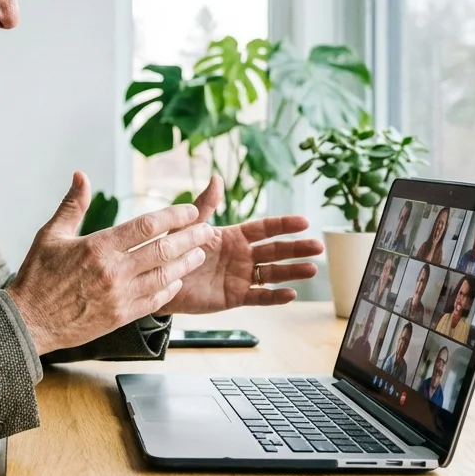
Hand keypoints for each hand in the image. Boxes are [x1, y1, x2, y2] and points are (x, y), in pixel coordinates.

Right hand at [6, 172, 217, 354]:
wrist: (29, 322)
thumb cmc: (37, 277)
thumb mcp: (50, 235)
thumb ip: (72, 205)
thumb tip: (81, 176)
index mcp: (98, 247)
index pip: (146, 226)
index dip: (173, 216)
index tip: (190, 210)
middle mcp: (113, 272)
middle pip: (163, 250)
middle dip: (190, 238)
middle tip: (207, 229)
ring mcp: (120, 296)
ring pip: (164, 276)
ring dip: (186, 263)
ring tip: (199, 253)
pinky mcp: (120, 317)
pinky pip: (154, 301)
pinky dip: (168, 288)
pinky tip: (177, 280)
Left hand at [157, 176, 323, 314]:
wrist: (156, 280)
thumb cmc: (171, 249)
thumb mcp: (188, 226)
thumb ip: (205, 205)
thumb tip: (217, 178)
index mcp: (233, 236)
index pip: (264, 229)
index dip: (283, 225)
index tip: (304, 221)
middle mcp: (241, 256)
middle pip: (275, 251)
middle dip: (296, 248)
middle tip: (318, 247)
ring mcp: (240, 277)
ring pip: (272, 274)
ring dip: (292, 272)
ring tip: (312, 269)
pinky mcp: (234, 297)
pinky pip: (258, 297)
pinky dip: (274, 297)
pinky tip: (291, 294)